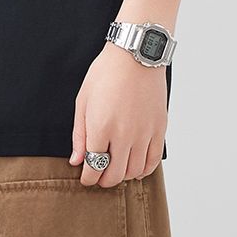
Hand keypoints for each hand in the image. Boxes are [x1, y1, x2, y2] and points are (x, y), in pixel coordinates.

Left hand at [69, 43, 166, 186]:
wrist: (135, 56)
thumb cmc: (106, 73)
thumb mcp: (83, 100)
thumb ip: (80, 134)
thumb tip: (77, 161)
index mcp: (101, 127)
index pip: (93, 167)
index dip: (88, 178)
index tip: (86, 178)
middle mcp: (124, 135)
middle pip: (114, 175)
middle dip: (103, 181)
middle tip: (99, 177)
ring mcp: (144, 134)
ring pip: (134, 172)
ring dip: (123, 176)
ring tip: (115, 169)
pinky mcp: (159, 129)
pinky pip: (153, 161)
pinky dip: (144, 170)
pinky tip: (136, 168)